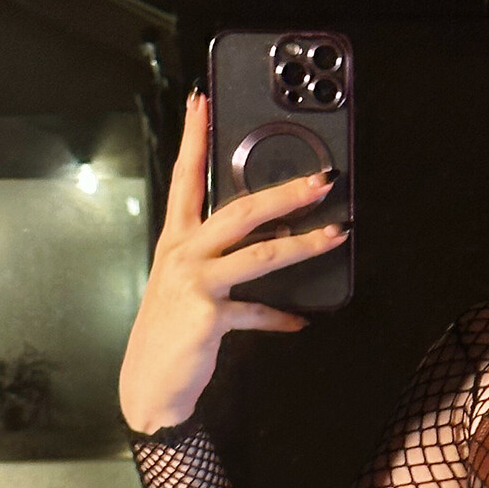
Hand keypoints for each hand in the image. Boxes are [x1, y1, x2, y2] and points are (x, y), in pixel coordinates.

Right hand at [118, 91, 348, 432]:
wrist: (150, 387)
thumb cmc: (173, 333)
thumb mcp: (191, 288)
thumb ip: (224, 261)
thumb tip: (275, 239)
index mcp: (176, 241)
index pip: (184, 178)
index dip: (194, 138)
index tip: (201, 101)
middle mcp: (182, 253)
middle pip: (239, 210)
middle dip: (284, 192)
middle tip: (322, 180)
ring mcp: (194, 282)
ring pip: (260, 253)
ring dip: (304, 244)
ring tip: (338, 235)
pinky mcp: (208, 314)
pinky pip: (257, 310)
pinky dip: (281, 316)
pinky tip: (299, 321)